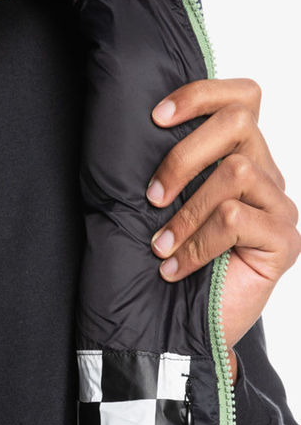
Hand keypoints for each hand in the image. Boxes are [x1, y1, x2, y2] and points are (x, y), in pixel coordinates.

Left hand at [146, 78, 300, 383]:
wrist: (179, 330)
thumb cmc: (165, 265)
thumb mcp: (158, 207)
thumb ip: (166, 168)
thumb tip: (141, 125)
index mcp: (238, 157)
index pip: (242, 98)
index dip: (201, 94)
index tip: (155, 118)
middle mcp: (265, 176)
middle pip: (239, 122)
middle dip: (184, 155)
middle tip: (153, 197)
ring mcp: (278, 208)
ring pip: (236, 172)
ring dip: (186, 212)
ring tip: (160, 247)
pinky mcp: (283, 242)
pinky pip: (236, 219)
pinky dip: (197, 244)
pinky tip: (176, 269)